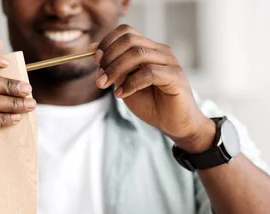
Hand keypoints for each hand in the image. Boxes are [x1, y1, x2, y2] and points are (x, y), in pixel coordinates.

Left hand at [94, 25, 215, 152]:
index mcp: (149, 49)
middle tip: (99, 77)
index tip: (94, 57)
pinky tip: (121, 94)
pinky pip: (149, 73)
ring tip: (105, 85)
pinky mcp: (175, 76)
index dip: (107, 41)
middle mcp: (161, 51)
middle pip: (130, 40)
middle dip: (109, 57)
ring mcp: (170, 62)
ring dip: (116, 69)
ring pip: (138, 53)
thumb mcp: (126, 85)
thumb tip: (96, 54)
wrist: (174, 125)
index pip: (127, 32)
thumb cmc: (152, 105)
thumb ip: (115, 70)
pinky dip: (130, 83)